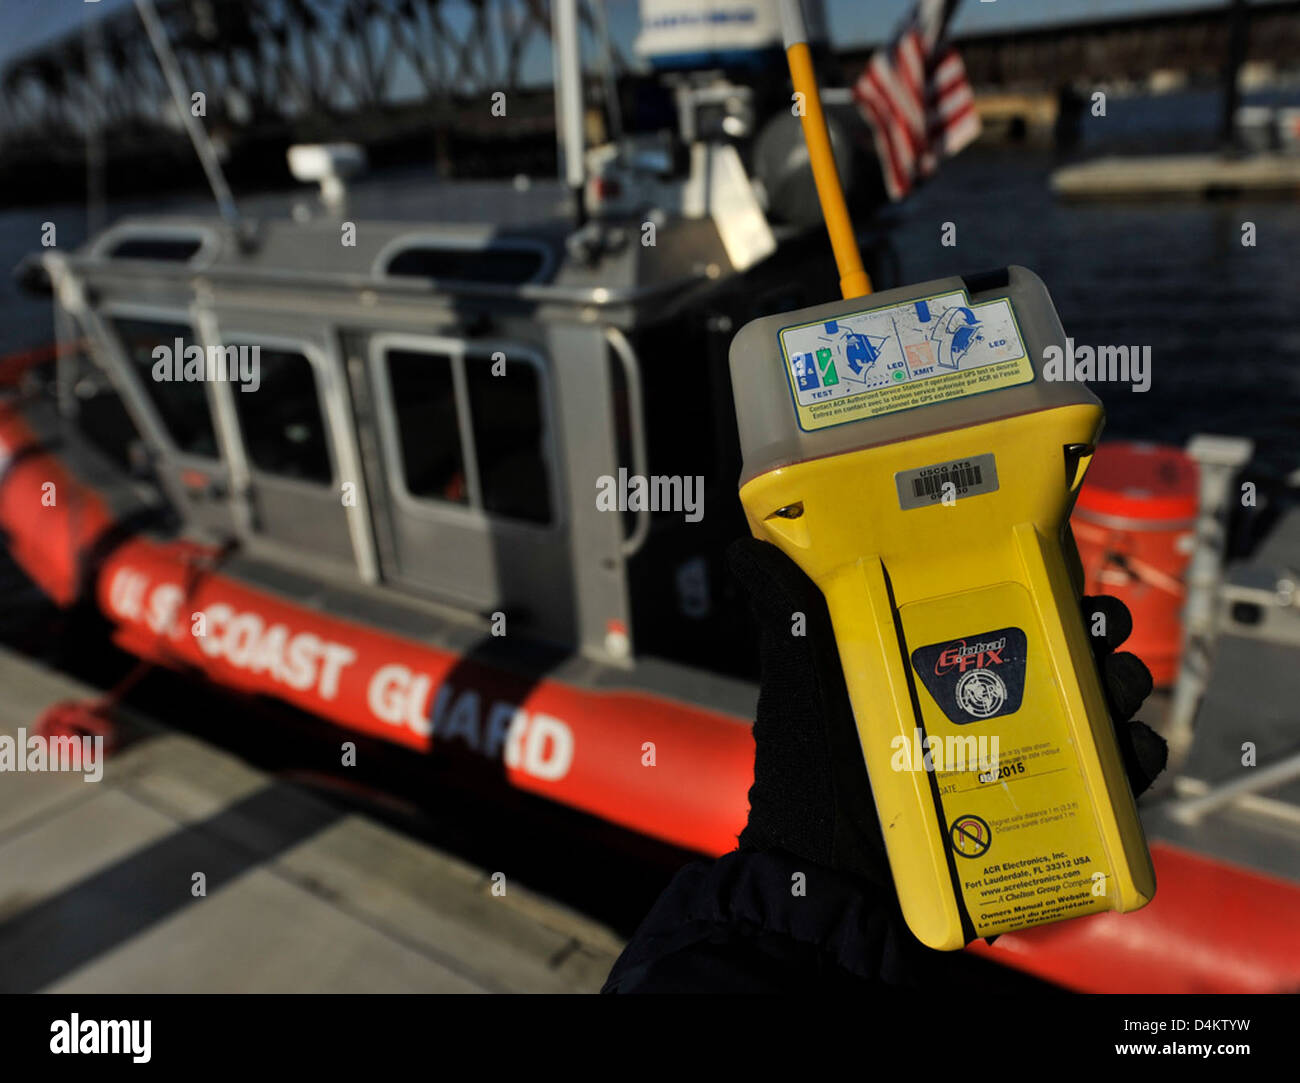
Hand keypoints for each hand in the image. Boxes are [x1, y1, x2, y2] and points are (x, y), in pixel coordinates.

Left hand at [727, 536, 1167, 892]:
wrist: (826, 877)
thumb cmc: (808, 776)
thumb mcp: (800, 682)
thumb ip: (786, 614)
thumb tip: (749, 546)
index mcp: (933, 668)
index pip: (1002, 614)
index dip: (1043, 590)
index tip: (1066, 577)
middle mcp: (977, 710)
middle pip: (1059, 659)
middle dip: (1095, 639)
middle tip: (1102, 635)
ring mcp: (1008, 762)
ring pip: (1090, 715)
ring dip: (1122, 694)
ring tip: (1121, 689)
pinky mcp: (1033, 816)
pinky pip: (1100, 788)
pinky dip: (1130, 767)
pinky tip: (1135, 753)